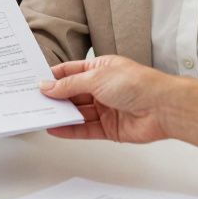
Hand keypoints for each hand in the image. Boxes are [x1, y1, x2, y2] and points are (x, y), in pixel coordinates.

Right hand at [38, 55, 197, 146]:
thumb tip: (48, 86)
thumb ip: (70, 85)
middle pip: (72, 93)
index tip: (35, 83)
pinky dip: (70, 129)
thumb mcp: (96, 78)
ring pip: (77, 112)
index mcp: (101, 69)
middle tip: (33, 102)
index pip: (71, 72)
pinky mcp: (109, 128)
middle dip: (55, 98)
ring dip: (61, 114)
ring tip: (40, 116)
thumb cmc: (139, 84)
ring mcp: (106, 108)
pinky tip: (55, 129)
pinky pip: (85, 129)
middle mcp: (103, 88)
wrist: (164, 108)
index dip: (53, 78)